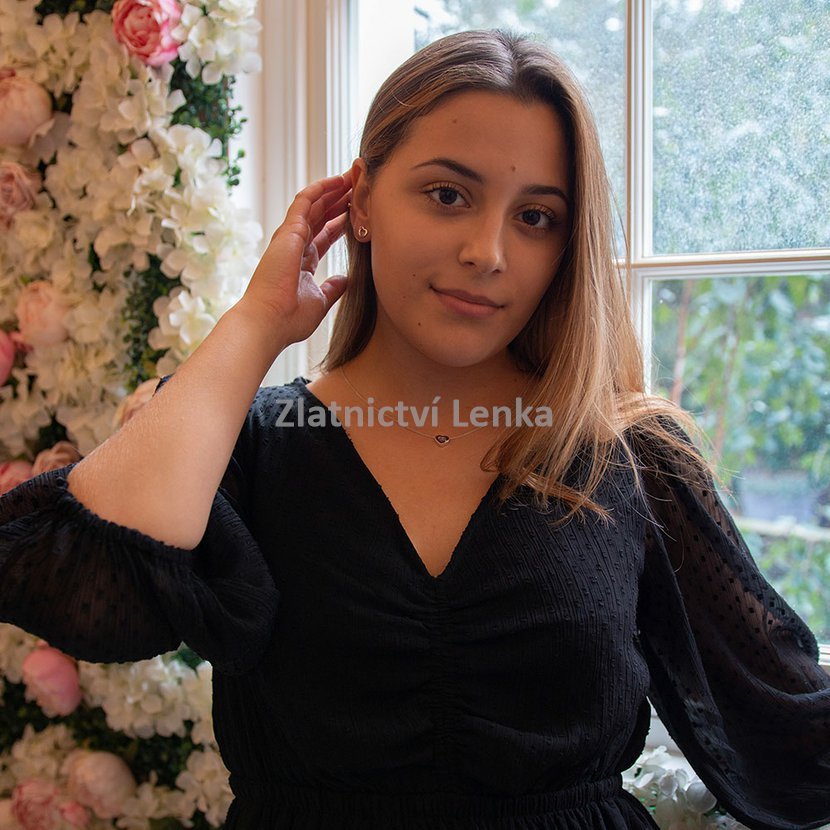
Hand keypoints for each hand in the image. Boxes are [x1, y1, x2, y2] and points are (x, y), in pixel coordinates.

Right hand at [236, 172, 352, 349]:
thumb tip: (345, 279)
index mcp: (302, 262)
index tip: (358, 212)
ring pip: (314, 204)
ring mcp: (290, 237)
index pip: (325, 234)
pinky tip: (337, 180)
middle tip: (359, 186)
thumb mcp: (320, 301)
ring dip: (333, 189)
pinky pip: (305, 201)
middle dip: (340, 200)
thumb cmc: (290, 318)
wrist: (270, 321)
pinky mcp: (288, 231)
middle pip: (321, 215)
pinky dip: (321, 189)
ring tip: (353, 177)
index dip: (341, 221)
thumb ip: (332, 288)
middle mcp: (295, 246)